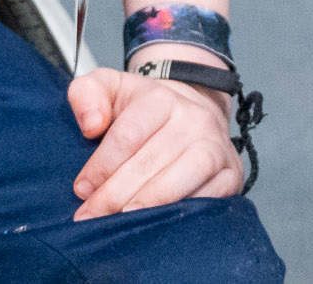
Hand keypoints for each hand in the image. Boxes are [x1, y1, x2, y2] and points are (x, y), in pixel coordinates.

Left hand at [66, 61, 244, 218]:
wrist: (194, 111)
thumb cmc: (145, 109)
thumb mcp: (111, 88)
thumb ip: (86, 93)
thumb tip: (91, 124)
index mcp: (161, 98)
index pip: (127, 135)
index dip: (101, 166)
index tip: (82, 189)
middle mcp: (193, 120)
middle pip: (150, 162)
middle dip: (115, 195)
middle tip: (91, 216)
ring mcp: (216, 147)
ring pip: (181, 180)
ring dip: (148, 205)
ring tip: (122, 222)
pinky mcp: (231, 173)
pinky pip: (209, 198)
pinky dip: (183, 214)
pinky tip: (158, 224)